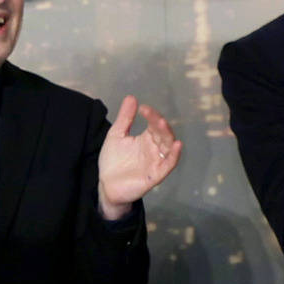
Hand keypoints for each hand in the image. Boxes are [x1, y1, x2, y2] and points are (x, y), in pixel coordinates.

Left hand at [96, 96, 182, 217]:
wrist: (106, 185)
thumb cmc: (113, 161)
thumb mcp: (116, 136)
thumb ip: (125, 118)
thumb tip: (132, 97)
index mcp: (147, 138)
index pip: (154, 124)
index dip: (151, 115)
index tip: (142, 108)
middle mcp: (155, 149)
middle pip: (163, 134)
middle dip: (160, 124)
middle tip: (154, 116)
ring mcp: (156, 161)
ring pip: (168, 147)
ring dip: (167, 135)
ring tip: (162, 124)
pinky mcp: (156, 175)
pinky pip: (169, 164)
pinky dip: (174, 155)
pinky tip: (177, 145)